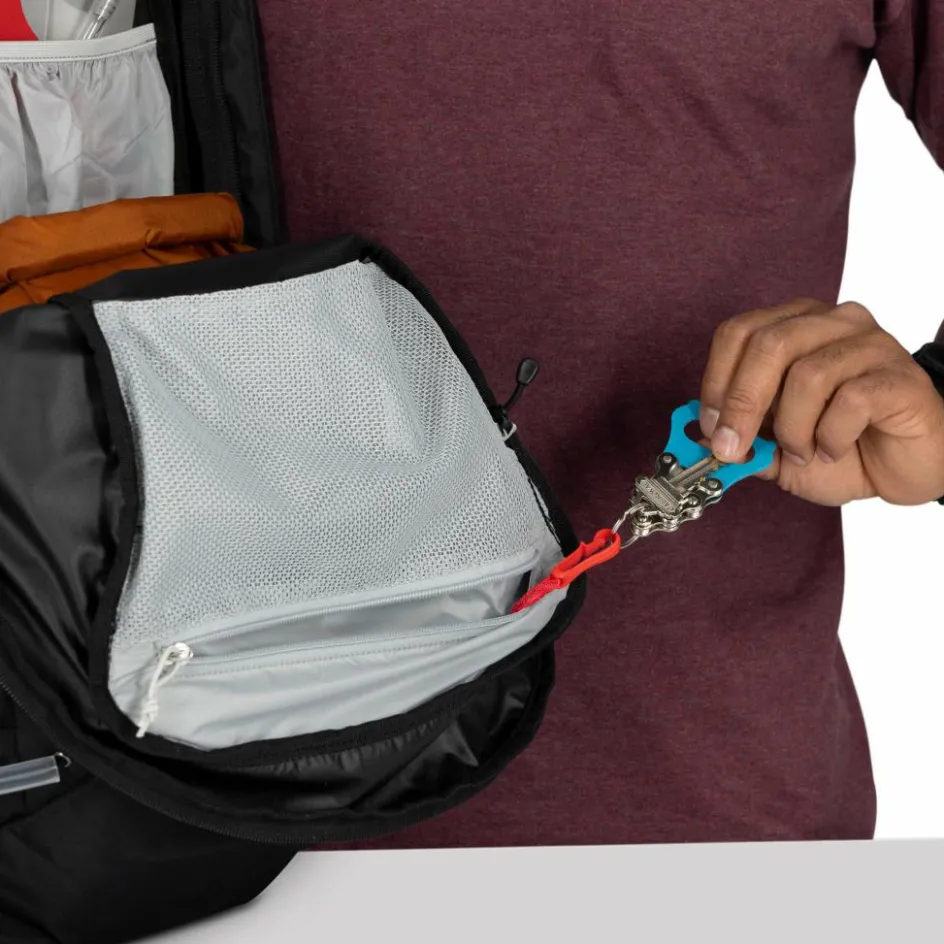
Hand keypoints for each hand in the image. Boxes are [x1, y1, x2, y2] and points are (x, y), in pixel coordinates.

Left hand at [698, 298, 943, 505]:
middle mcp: (831, 323)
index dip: (716, 381)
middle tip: (735, 449)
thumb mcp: (778, 449)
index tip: (711, 427)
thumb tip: (702, 434)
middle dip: (742, 405)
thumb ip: (743, 438)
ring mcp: (870, 344)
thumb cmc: (843, 447)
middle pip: (769, 344)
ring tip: (804, 452)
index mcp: (794, 327)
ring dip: (794, 429)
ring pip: (808, 374)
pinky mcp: (900, 375)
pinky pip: (852, 399)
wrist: (909, 467)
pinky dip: (831, 436)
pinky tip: (835, 448)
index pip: (738, 332)